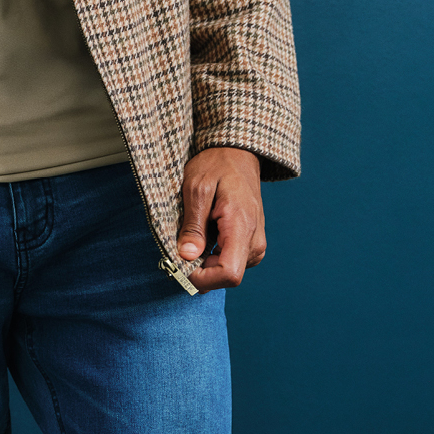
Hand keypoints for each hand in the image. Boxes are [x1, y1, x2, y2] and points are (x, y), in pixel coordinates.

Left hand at [177, 146, 265, 291]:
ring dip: (205, 263)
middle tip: (178, 249)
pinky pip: (230, 261)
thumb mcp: (196, 188)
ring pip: (227, 271)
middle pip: (227, 277)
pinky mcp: (251, 244)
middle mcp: (255, 241)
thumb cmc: (217, 166)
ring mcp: (255, 244)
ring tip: (192, 236)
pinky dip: (212, 256)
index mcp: (242, 226)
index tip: (180, 267)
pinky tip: (203, 236)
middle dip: (200, 271)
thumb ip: (193, 225)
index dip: (203, 279)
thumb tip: (187, 257)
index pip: (229, 273)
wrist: (238, 154)